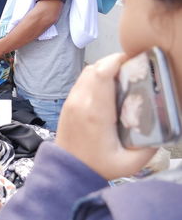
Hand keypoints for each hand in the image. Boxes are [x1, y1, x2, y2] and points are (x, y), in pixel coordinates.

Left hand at [56, 53, 156, 179]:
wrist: (67, 170)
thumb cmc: (96, 166)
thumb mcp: (130, 162)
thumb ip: (150, 145)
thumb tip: (162, 127)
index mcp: (95, 112)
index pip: (102, 73)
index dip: (117, 60)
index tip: (133, 60)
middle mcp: (81, 102)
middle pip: (95, 67)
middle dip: (114, 62)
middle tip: (132, 68)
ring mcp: (72, 101)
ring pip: (87, 72)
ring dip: (104, 69)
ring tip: (122, 76)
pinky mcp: (68, 104)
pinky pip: (82, 81)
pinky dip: (95, 78)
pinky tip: (108, 88)